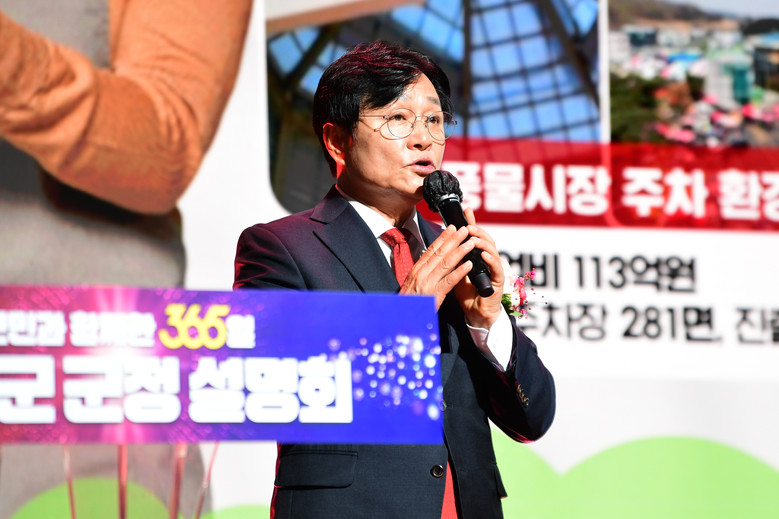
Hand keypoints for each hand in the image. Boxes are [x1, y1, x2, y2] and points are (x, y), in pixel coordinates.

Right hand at [398, 225, 474, 308]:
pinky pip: (449, 281)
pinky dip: (460, 272)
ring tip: (471, 243)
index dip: (443, 238)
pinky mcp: (435, 294)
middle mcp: (422, 273)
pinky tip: (469, 265)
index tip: (452, 228)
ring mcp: (428, 283)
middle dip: (454, 239)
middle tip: (465, 229)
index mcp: (417, 270)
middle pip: (440, 253)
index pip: (432, 250)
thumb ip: (424, 272)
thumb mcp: (414, 283)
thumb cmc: (410, 301)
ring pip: (446, 263)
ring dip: (460, 251)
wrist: (401, 316)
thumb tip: (433, 261)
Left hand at [453, 207, 504, 328]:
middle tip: (468, 224)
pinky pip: (496, 268)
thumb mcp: (457, 270)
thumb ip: (454, 257)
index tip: (466, 210)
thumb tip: (445, 241)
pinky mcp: (498, 281)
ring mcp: (495, 269)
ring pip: (492, 250)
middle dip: (477, 229)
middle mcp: (489, 260)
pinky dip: (490, 260)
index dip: (472, 223)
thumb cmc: (467, 292)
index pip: (476, 236)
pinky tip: (483, 254)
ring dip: (483, 242)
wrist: (476, 313)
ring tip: (473, 236)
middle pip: (486, 239)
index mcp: (479, 256)